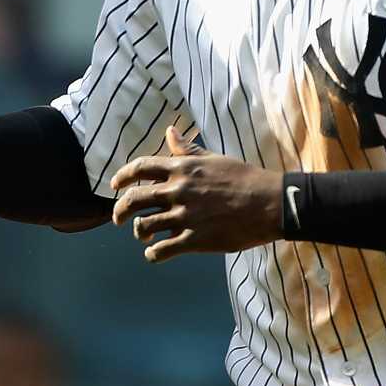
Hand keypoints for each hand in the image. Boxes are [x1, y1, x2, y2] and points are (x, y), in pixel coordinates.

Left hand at [110, 125, 283, 262]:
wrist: (270, 203)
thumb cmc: (244, 178)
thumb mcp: (213, 159)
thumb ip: (187, 150)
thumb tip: (169, 131)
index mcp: (182, 168)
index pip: (140, 167)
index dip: (122, 177)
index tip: (115, 186)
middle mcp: (178, 191)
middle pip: (134, 199)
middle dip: (120, 210)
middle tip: (118, 218)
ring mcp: (185, 216)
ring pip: (144, 226)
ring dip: (139, 233)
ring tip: (144, 236)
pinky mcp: (195, 239)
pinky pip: (162, 250)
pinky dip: (153, 254)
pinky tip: (155, 253)